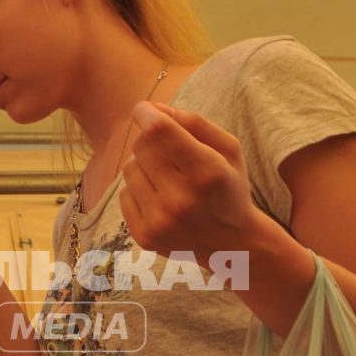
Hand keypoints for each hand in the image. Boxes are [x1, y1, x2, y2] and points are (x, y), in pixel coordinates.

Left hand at [119, 102, 266, 257]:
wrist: (231, 246)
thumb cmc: (227, 188)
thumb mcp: (228, 150)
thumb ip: (195, 122)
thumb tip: (155, 109)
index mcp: (206, 172)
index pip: (159, 132)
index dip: (146, 113)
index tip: (144, 109)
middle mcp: (180, 199)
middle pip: (141, 146)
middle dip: (150, 140)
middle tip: (168, 152)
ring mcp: (159, 221)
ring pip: (129, 168)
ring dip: (143, 165)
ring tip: (167, 178)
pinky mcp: (144, 236)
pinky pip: (123, 193)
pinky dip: (138, 189)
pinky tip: (160, 199)